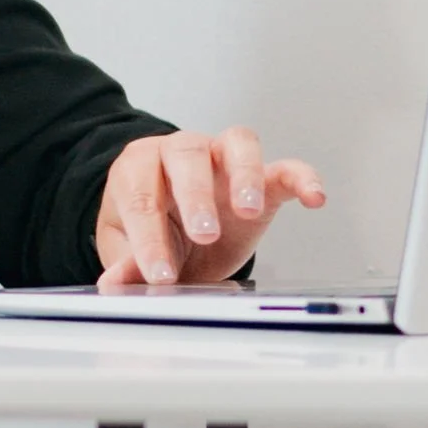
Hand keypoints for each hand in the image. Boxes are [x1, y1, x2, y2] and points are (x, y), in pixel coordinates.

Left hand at [94, 125, 325, 289]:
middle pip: (187, 156)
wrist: (176, 227)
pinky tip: (314, 198)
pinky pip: (285, 168)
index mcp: (139, 168)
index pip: (141, 198)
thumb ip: (126, 263)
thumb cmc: (152, 229)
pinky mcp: (263, 177)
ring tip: (249, 210)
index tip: (159, 273)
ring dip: (244, 175)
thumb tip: (113, 284)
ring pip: (237, 144)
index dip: (149, 238)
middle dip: (195, 195)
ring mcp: (224, 159)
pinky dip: (302, 178)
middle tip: (204, 233)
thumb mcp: (128, 248)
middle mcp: (181, 153)